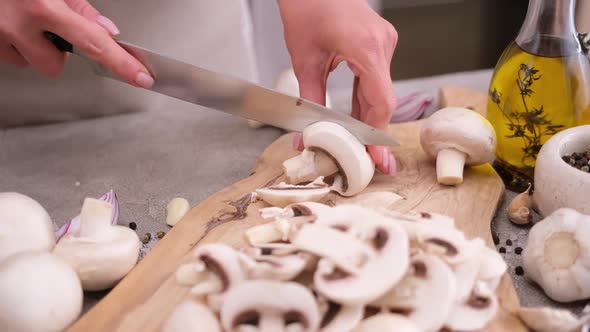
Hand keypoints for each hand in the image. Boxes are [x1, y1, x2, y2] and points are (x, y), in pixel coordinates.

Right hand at [0, 0, 153, 87]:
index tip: (140, 77)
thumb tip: (107, 31)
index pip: (94, 43)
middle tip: (49, 26)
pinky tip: (11, 23)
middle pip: (54, 65)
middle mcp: (18, 23)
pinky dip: (15, 43)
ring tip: (26, 20)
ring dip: (34, 47)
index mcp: (43, 5)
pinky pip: (10, 56)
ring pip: (31, 63)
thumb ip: (79, 8)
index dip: (120, 63)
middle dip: (58, 51)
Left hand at [278, 0, 397, 174]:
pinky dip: (365, 100)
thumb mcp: (304, 60)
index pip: (380, 103)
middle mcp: (382, 45)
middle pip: (382, 101)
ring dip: (368, 117)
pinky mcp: (378, 43)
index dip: (376, 135)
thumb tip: (305, 137)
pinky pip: (376, 79)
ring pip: (380, 91)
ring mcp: (383, 42)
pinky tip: (355, 119)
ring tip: (360, 146)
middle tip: (373, 163)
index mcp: (367, 49)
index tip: (375, 158)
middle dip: (373, 133)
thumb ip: (307, 101)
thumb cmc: (306, 7)